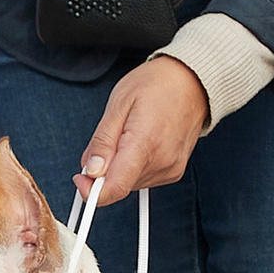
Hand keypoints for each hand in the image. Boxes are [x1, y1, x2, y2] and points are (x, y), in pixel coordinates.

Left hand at [73, 56, 209, 206]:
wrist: (191, 81)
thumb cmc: (157, 85)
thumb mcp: (119, 103)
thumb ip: (103, 141)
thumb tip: (91, 170)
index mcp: (145, 143)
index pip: (115, 188)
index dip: (91, 191)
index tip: (82, 177)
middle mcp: (162, 162)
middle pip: (119, 185)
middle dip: (105, 169)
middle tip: (110, 138)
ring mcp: (171, 169)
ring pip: (130, 183)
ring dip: (120, 166)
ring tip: (130, 134)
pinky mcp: (174, 172)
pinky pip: (143, 178)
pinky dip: (134, 166)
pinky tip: (141, 143)